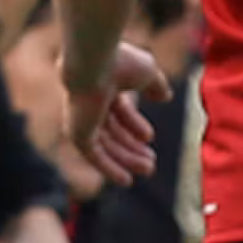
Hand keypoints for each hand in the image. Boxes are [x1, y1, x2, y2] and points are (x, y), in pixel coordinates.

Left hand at [62, 39, 171, 187]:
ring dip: (126, 160)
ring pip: (105, 147)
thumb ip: (156, 85)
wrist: (95, 62)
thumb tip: (165, 97)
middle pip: (111, 133)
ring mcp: (81, 120)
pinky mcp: (77, 133)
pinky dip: (109, 168)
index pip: (118, 112)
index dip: (134, 126)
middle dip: (131, 148)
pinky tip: (126, 181)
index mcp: (102, 87)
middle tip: (150, 163)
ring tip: (148, 170)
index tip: (149, 138)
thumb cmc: (121, 61)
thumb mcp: (148, 73)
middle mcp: (88, 105)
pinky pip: (94, 156)